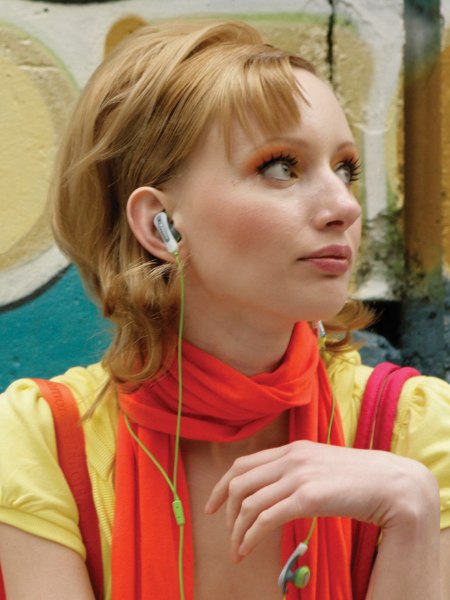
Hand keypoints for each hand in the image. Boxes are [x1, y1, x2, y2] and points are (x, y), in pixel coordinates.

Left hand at [204, 440, 436, 561]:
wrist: (389, 482)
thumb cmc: (357, 478)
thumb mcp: (320, 466)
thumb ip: (296, 471)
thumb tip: (274, 489)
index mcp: (291, 448)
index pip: (242, 464)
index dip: (220, 486)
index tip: (211, 506)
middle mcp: (290, 458)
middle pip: (239, 483)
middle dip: (225, 512)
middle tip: (227, 534)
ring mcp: (298, 476)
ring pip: (248, 504)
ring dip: (236, 531)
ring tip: (237, 551)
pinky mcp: (307, 498)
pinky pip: (265, 519)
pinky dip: (250, 537)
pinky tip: (247, 550)